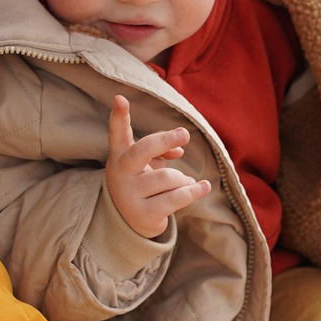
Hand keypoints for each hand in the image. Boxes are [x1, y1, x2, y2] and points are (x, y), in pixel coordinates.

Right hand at [104, 96, 210, 238]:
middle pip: (143, 150)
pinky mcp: (144, 214)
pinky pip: (176, 197)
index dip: (119, 116)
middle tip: (184, 134)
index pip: (118, 133)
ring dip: (183, 179)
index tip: (120, 98)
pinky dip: (193, 191)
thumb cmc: (142, 182)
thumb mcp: (146, 163)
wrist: (129, 222)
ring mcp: (129, 195)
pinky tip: (203, 187)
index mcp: (120, 155)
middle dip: (165, 140)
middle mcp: (120, 173)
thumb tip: (179, 149)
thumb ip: (161, 150)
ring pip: (169, 177)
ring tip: (185, 182)